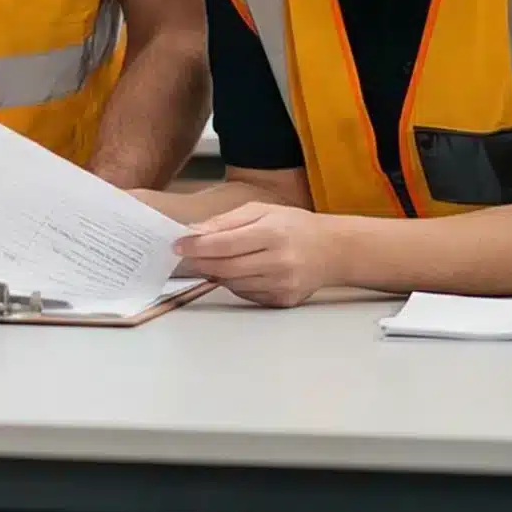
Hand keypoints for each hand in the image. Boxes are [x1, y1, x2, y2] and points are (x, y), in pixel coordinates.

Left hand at [174, 203, 345, 307]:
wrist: (333, 250)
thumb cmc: (295, 226)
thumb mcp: (262, 211)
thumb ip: (226, 221)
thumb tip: (194, 232)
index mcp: (273, 234)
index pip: (225, 244)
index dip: (197, 246)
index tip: (178, 245)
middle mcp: (279, 261)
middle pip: (226, 268)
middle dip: (200, 262)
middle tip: (184, 256)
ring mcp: (282, 284)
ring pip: (234, 284)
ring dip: (216, 273)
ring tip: (212, 261)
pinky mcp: (283, 300)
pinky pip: (247, 294)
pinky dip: (235, 284)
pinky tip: (237, 271)